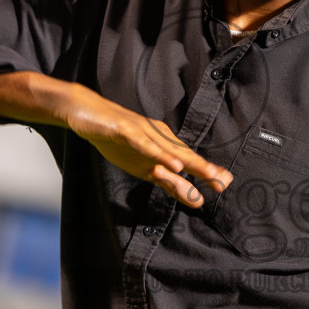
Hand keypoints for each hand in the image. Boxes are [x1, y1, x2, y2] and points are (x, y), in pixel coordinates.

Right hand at [58, 86, 231, 208]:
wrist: (84, 111)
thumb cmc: (115, 138)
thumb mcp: (141, 166)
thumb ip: (166, 181)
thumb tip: (191, 197)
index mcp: (161, 145)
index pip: (187, 161)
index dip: (205, 172)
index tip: (225, 183)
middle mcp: (156, 137)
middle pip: (184, 155)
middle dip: (204, 169)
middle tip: (222, 182)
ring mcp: (142, 132)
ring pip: (169, 150)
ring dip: (189, 162)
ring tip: (207, 173)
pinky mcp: (125, 131)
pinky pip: (144, 145)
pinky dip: (159, 155)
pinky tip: (172, 165)